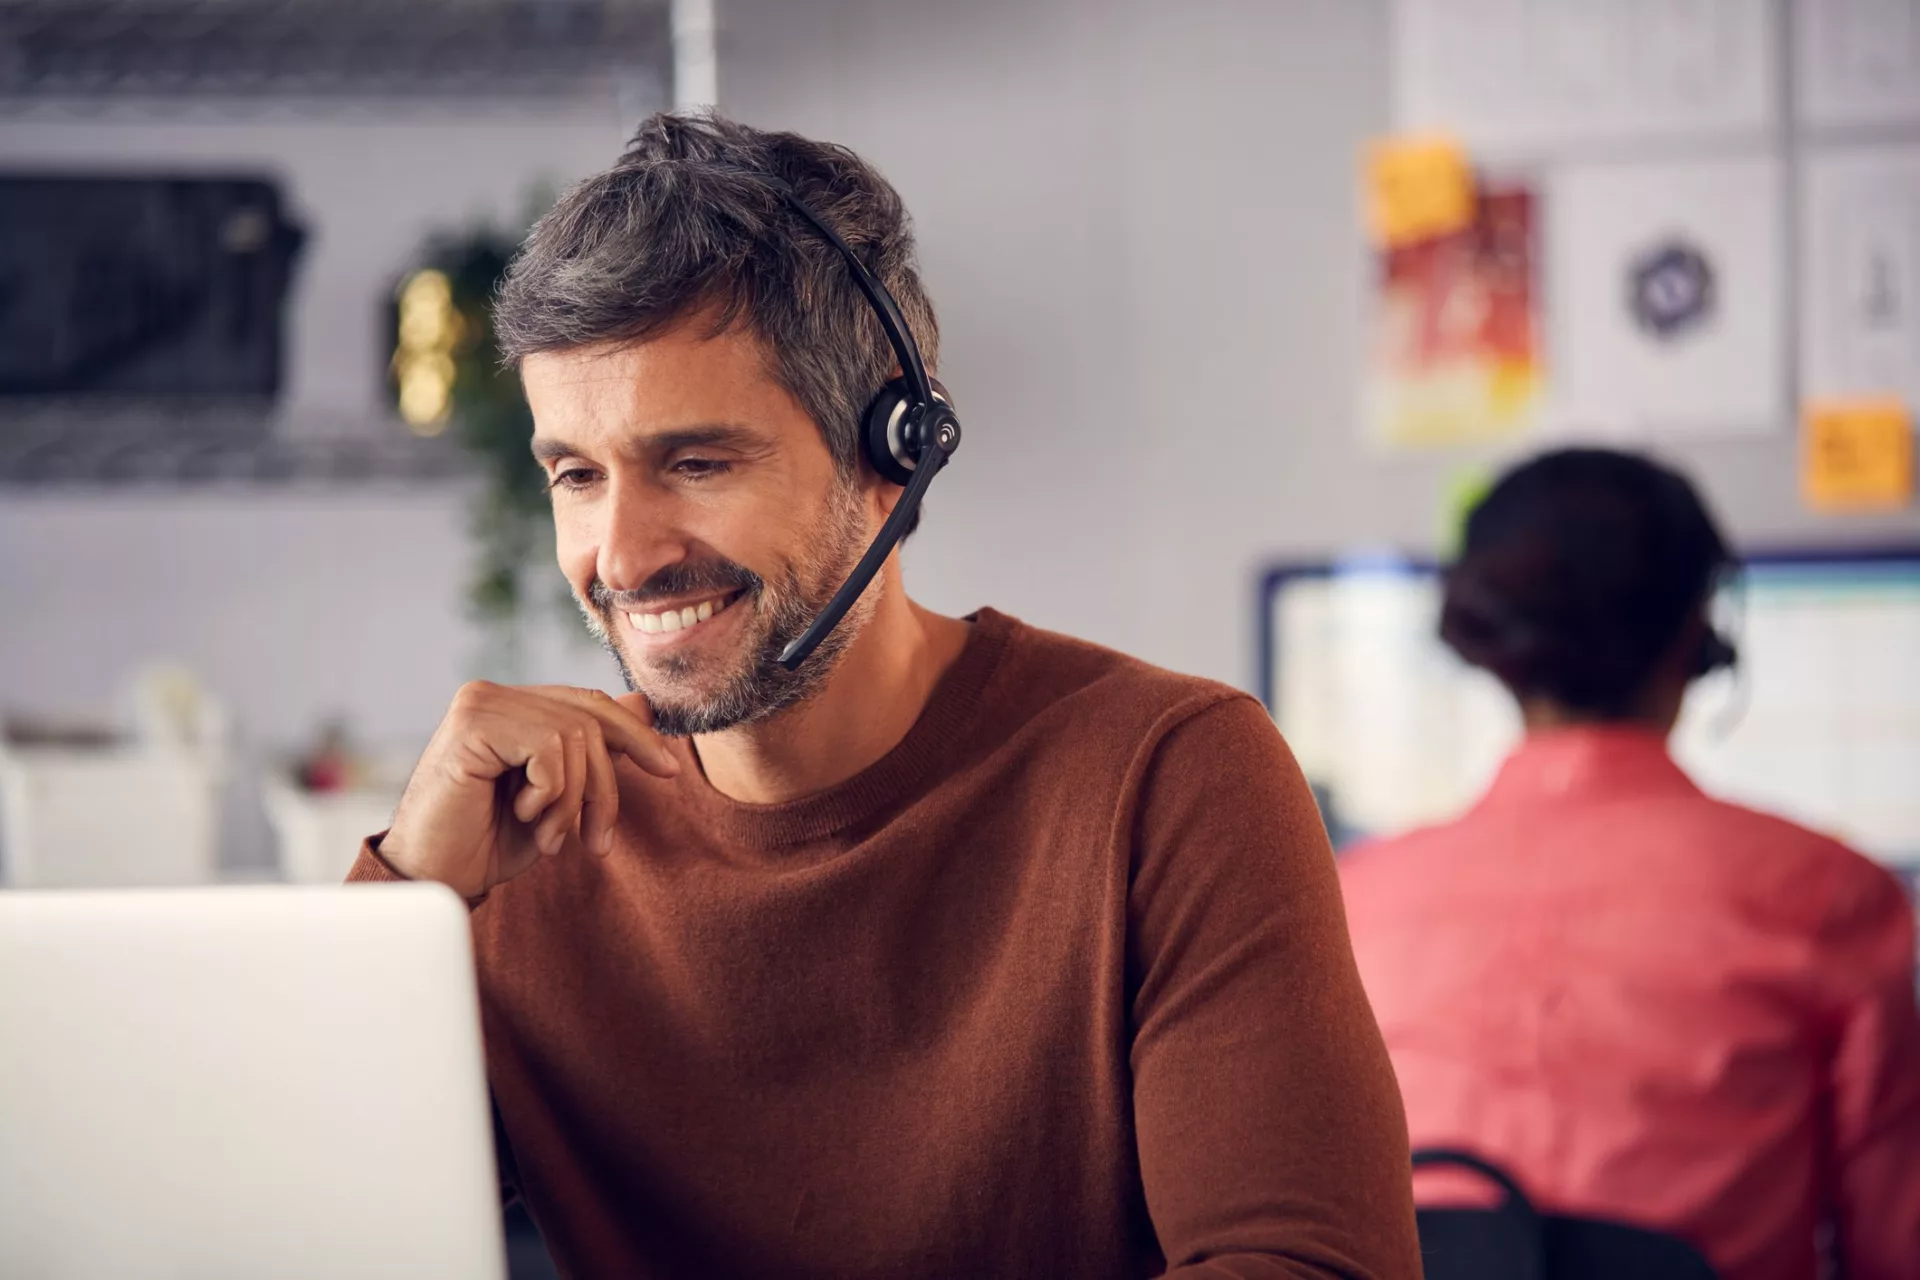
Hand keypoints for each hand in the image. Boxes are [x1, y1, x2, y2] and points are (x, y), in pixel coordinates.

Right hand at [379, 683, 679, 899]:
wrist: (437, 879)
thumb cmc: (488, 842)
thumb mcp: (558, 798)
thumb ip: (593, 751)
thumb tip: (643, 703)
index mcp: (511, 706)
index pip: (589, 704)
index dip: (635, 735)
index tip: (668, 771)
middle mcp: (492, 695)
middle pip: (590, 719)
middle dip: (605, 785)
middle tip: (597, 839)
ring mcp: (479, 704)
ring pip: (575, 735)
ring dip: (574, 800)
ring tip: (549, 836)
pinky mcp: (471, 724)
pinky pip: (549, 748)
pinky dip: (550, 794)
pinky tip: (522, 816)